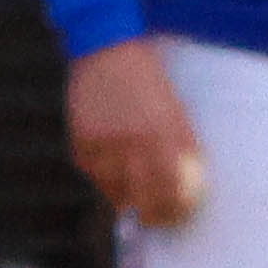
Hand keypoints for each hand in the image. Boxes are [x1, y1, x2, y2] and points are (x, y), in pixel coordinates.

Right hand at [64, 40, 207, 227]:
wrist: (107, 50)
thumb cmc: (149, 83)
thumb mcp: (175, 112)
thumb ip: (182, 149)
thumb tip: (186, 188)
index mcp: (165, 136)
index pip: (171, 191)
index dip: (172, 212)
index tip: (174, 218)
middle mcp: (134, 142)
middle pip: (141, 199)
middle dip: (148, 214)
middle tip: (151, 217)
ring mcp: (104, 142)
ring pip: (112, 190)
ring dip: (121, 192)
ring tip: (128, 181)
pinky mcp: (80, 140)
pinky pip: (90, 172)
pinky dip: (100, 173)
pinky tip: (107, 160)